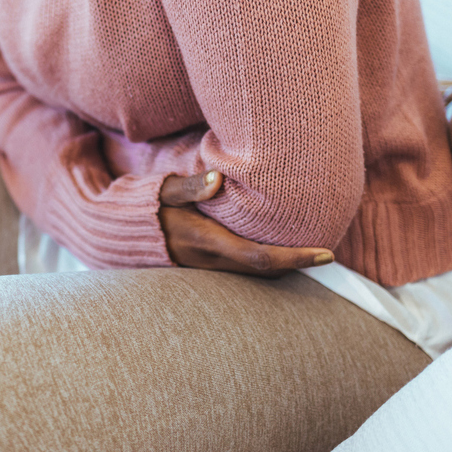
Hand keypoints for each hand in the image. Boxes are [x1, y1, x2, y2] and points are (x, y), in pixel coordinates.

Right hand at [159, 171, 334, 276]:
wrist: (124, 234)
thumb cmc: (147, 207)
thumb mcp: (164, 191)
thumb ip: (190, 186)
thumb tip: (217, 178)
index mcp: (207, 242)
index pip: (260, 257)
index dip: (296, 258)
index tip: (326, 254)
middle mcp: (212, 261)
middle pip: (266, 271)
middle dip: (298, 265)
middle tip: (328, 252)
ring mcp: (210, 268)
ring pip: (257, 273)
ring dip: (284, 266)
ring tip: (311, 249)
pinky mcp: (209, 266)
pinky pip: (246, 270)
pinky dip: (268, 263)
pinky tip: (279, 247)